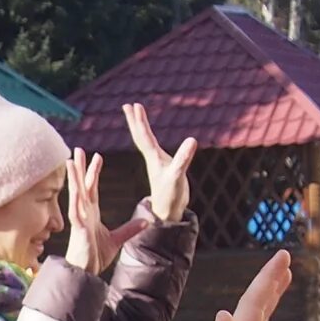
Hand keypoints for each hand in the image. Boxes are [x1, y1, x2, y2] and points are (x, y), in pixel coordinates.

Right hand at [63, 148, 119, 274]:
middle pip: (82, 185)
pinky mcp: (78, 228)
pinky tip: (75, 188)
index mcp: (91, 213)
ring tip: (70, 160)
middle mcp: (84, 213)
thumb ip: (131, 229)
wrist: (86, 272)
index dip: (94, 172)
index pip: (92, 188)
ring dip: (74, 177)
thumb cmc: (96, 256)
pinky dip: (75, 199)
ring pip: (76, 193)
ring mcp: (79, 219)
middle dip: (81, 167)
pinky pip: (75, 211)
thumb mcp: (118, 240)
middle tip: (78, 149)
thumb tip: (147, 222)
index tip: (98, 156)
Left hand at [123, 101, 197, 225]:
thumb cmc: (171, 197)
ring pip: (145, 143)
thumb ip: (183, 158)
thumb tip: (192, 140)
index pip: (144, 135)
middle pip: (141, 136)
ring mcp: (157, 165)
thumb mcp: (178, 176)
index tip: (134, 105)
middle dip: (135, 121)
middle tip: (127, 105)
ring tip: (136, 117)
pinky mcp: (163, 170)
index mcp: (153, 159)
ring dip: (140, 129)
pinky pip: (153, 151)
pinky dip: (151, 141)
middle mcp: (153, 160)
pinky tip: (151, 141)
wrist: (168, 215)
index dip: (139, 120)